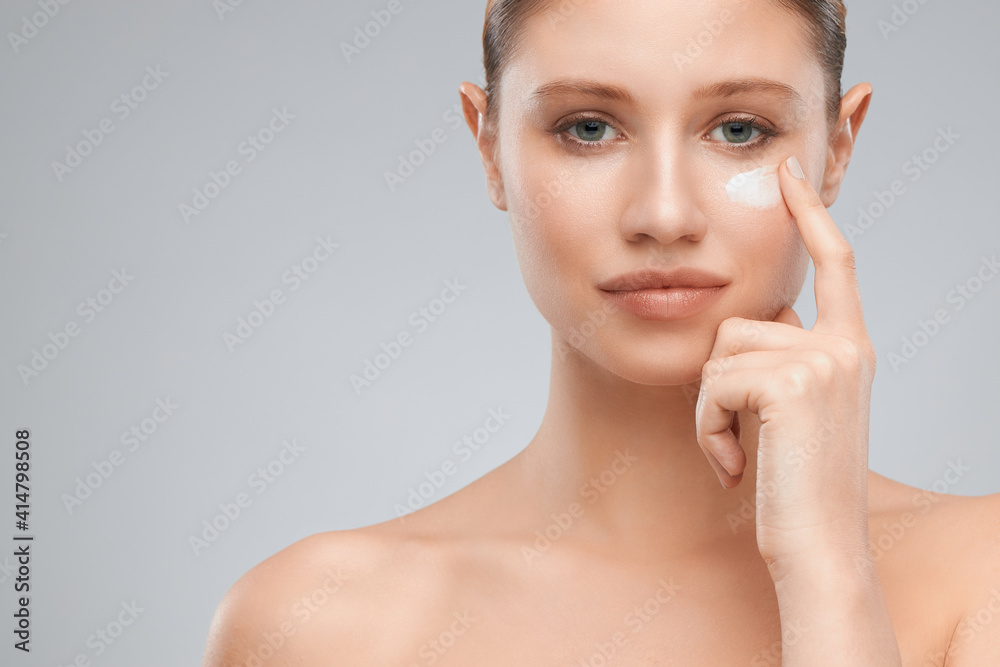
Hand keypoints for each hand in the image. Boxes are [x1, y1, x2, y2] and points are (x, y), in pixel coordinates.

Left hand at [694, 155, 877, 575]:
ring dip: (710, 412)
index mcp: (848, 347)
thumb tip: (741, 327)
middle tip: (741, 441)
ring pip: (719, 354)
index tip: (786, 168)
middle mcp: (844, 345)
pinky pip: (712, 385)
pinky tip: (735, 465)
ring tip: (741, 455)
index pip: (833, 262)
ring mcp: (823, 361)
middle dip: (719, 385)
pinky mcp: (792, 383)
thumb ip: (779, 361)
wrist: (817, 546)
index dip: (809, 212)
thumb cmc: (793, 486)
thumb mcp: (791, 413)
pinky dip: (708, 430)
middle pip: (739, 322)